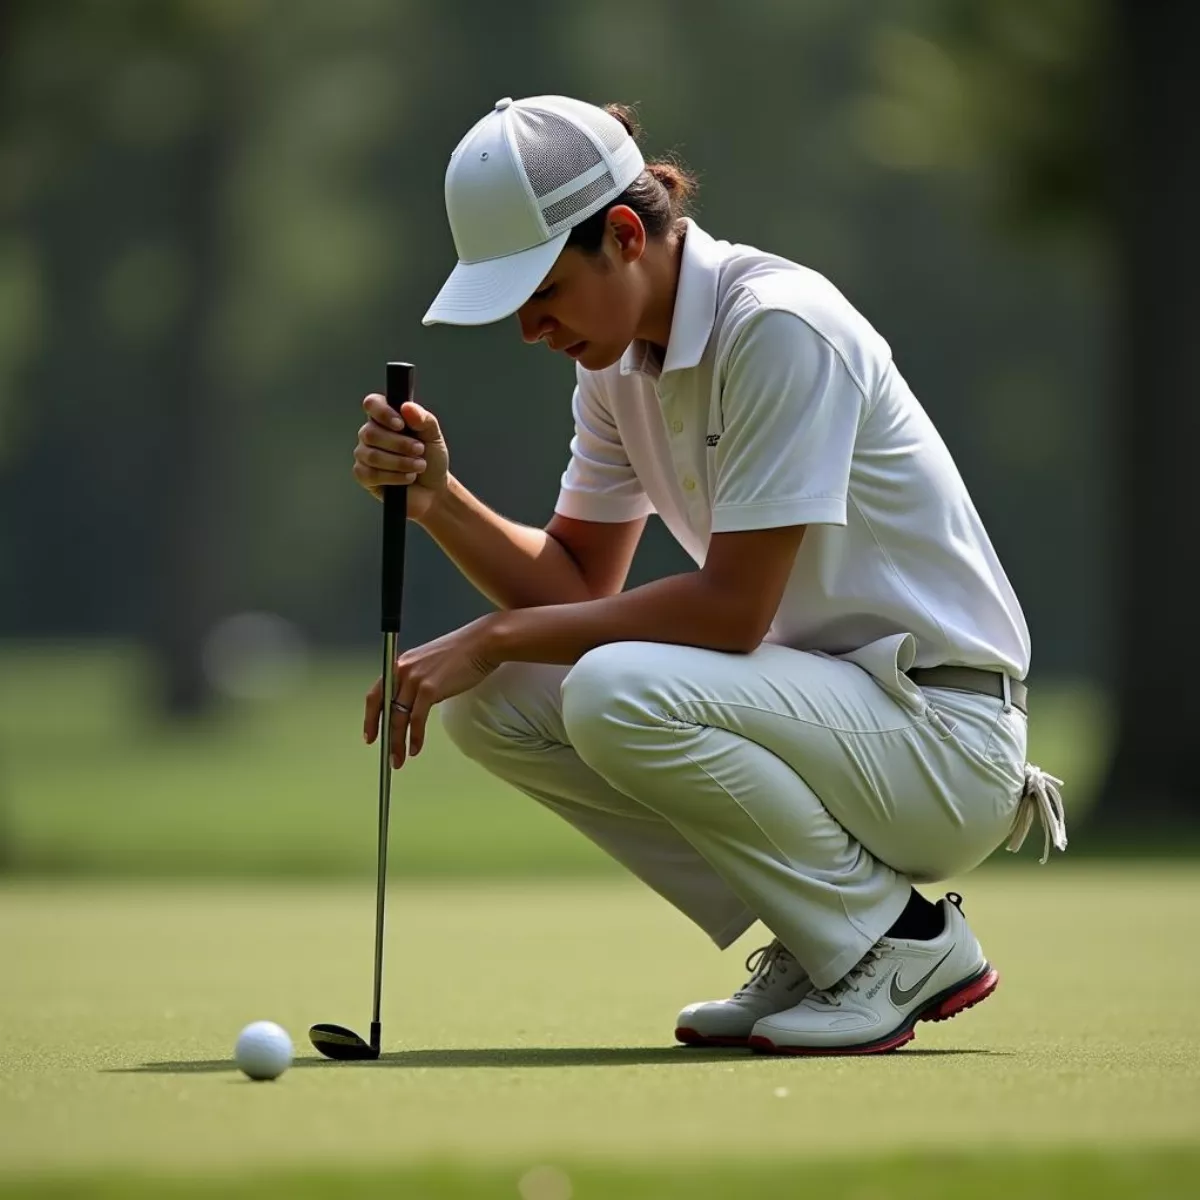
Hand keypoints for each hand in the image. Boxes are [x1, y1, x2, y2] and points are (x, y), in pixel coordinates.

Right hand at [352, 394, 449, 522]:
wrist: (434, 488)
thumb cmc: (431, 458)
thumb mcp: (434, 436)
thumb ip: (424, 419)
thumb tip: (406, 407)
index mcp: (385, 418)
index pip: (372, 404)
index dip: (383, 413)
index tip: (401, 425)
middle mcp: (370, 434)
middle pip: (371, 433)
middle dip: (400, 444)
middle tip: (420, 451)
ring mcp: (364, 454)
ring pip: (372, 455)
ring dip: (401, 462)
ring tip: (419, 466)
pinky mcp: (363, 476)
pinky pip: (371, 474)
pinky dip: (394, 477)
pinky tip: (408, 478)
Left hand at [363, 617, 498, 767]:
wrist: (480, 644)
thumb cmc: (462, 652)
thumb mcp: (429, 664)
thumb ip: (418, 681)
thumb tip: (415, 703)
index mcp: (401, 665)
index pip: (375, 695)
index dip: (370, 718)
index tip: (371, 735)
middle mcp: (402, 671)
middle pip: (385, 711)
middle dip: (386, 737)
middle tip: (388, 755)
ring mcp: (415, 680)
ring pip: (398, 718)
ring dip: (398, 743)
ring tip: (400, 758)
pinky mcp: (429, 689)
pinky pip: (416, 719)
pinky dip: (416, 737)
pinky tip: (416, 747)